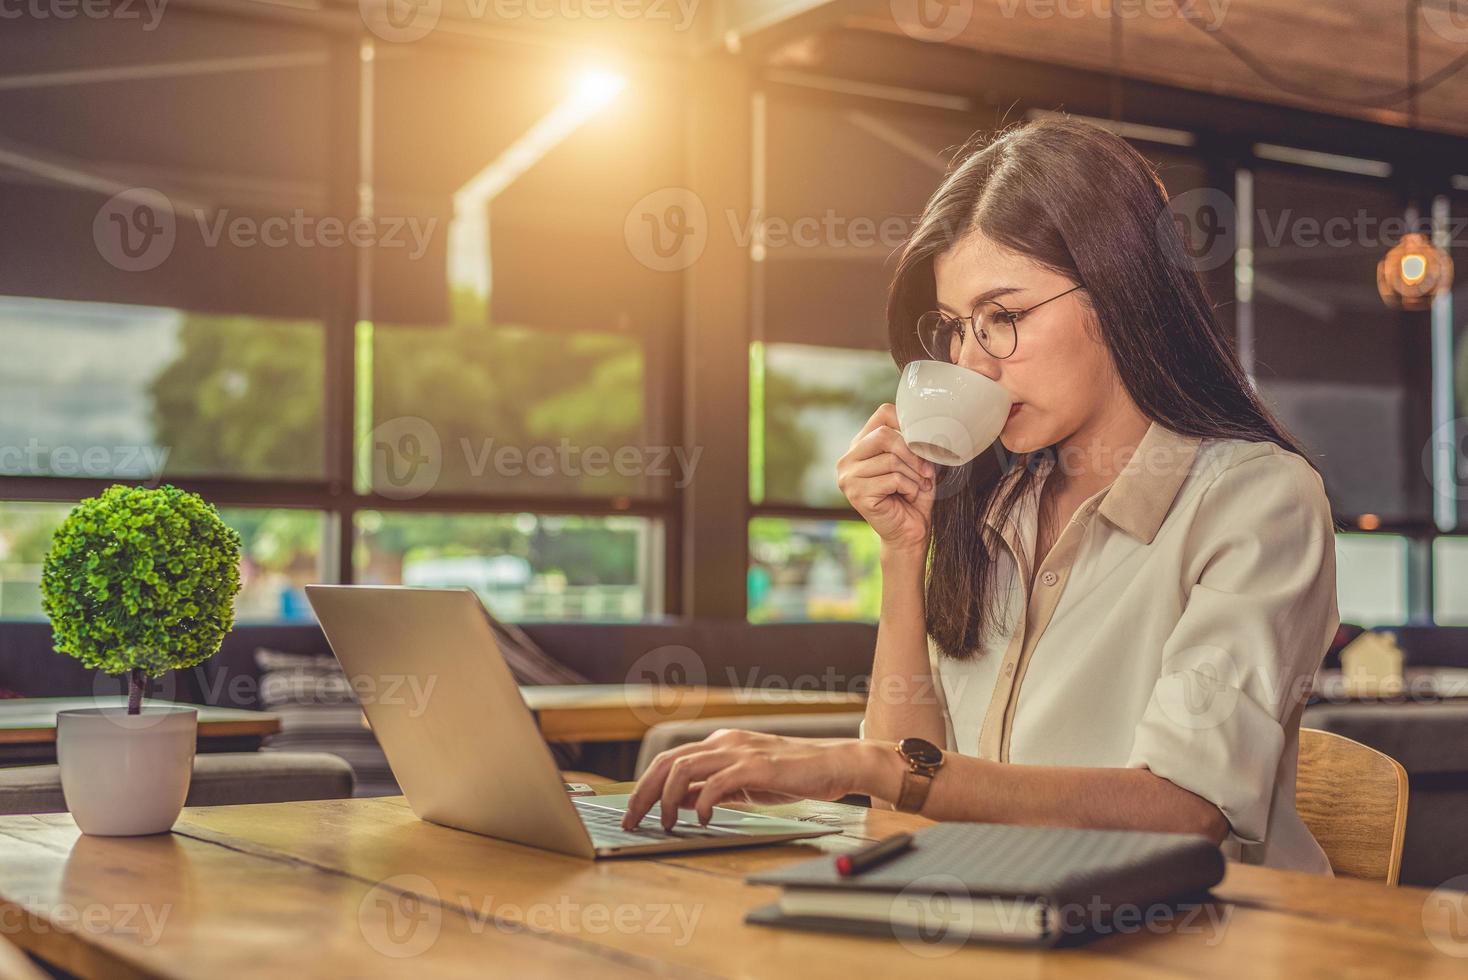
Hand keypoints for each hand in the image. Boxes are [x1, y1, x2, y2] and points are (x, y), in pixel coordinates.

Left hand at [620, 730, 897, 829]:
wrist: (835, 764)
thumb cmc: (794, 775)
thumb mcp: (745, 783)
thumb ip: (713, 788)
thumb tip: (679, 801)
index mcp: (721, 743)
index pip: (670, 760)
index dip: (645, 785)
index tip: (633, 811)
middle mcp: (725, 741)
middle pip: (667, 762)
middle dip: (643, 792)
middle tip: (631, 820)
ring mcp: (739, 751)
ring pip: (683, 768)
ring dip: (666, 799)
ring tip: (665, 823)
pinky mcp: (755, 766)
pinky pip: (715, 783)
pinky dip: (702, 802)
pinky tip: (703, 819)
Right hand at [836, 404, 936, 557]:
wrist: (909, 532)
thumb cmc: (913, 495)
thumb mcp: (914, 462)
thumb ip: (911, 441)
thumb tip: (923, 425)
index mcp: (860, 445)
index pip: (883, 413)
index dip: (907, 424)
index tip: (921, 443)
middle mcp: (848, 459)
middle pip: (884, 435)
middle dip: (912, 453)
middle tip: (926, 471)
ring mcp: (848, 477)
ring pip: (891, 459)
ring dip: (914, 475)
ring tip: (917, 486)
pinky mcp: (856, 494)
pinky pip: (893, 479)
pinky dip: (909, 487)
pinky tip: (907, 496)